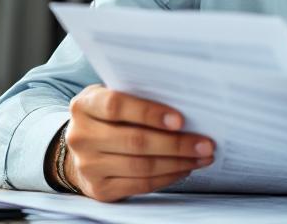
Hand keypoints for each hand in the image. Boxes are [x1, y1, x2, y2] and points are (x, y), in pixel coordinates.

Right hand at [56, 85, 214, 201]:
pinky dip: (167, 177)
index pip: (116, 106)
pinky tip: (184, 168)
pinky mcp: (100, 189)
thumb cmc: (109, 118)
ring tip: (202, 157)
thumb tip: (186, 104)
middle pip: (135, 140)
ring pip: (141, 165)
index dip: (149, 113)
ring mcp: (88, 165)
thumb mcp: (113, 99)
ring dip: (178, 162)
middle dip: (176, 143)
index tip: (180, 120)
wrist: (81, 151)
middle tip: (206, 143)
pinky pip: (140, 184)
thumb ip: (139, 98)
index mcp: (85, 106)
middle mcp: (81, 136)